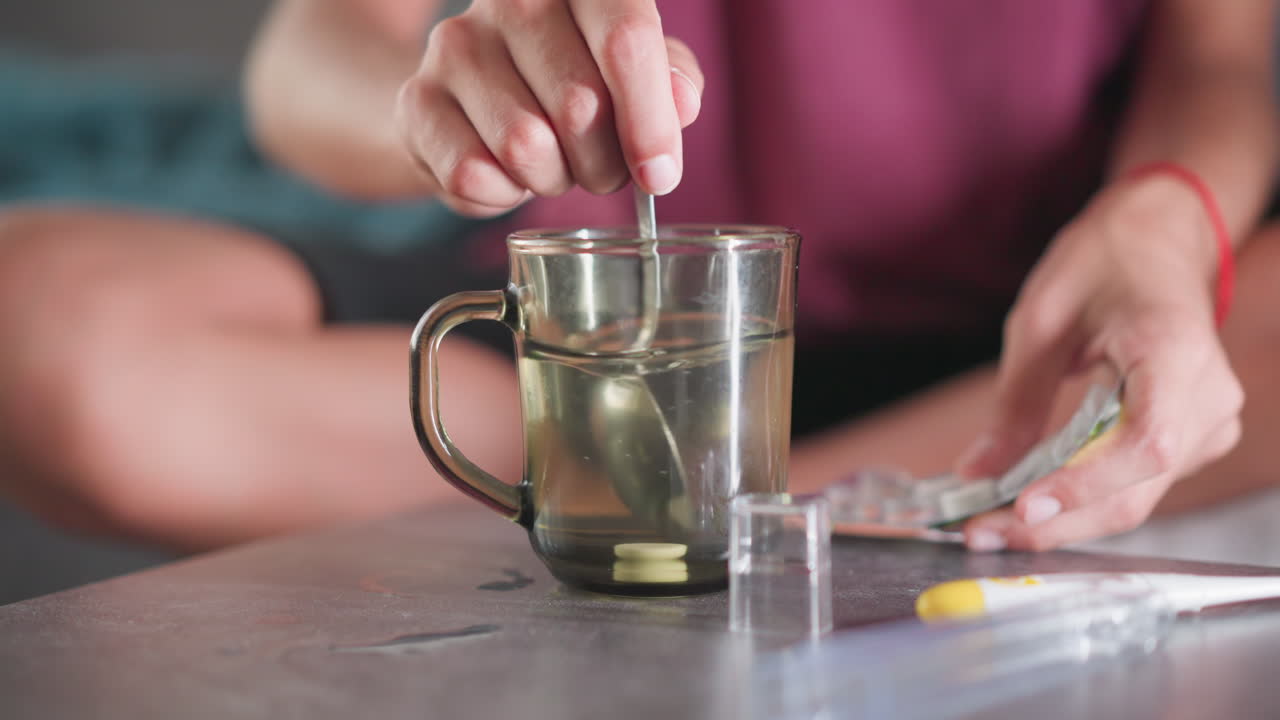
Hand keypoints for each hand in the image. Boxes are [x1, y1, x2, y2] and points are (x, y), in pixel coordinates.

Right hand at [394, 0, 703, 216]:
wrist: (478, 105)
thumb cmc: (572, 85)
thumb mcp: (635, 78)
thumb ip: (670, 81)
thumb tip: (682, 101)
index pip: (625, 37)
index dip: (649, 118)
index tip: (658, 175)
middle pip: (581, 105)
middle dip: (604, 162)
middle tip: (600, 167)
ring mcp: (456, 44)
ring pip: (526, 145)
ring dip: (552, 179)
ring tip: (551, 164)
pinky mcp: (417, 99)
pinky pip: (473, 174)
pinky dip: (502, 194)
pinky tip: (505, 173)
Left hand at [956, 174, 1243, 550]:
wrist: (1157, 242)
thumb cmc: (1101, 266)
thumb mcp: (1040, 321)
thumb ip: (1014, 403)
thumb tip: (975, 474)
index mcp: (1172, 349)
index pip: (1144, 443)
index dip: (1084, 486)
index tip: (1021, 506)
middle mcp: (1207, 394)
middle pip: (1138, 488)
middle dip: (1055, 522)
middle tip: (980, 533)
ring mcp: (1210, 421)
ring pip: (1137, 498)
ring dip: (1064, 520)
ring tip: (991, 524)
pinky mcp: (1195, 438)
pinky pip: (1138, 485)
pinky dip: (1083, 501)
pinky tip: (1031, 503)